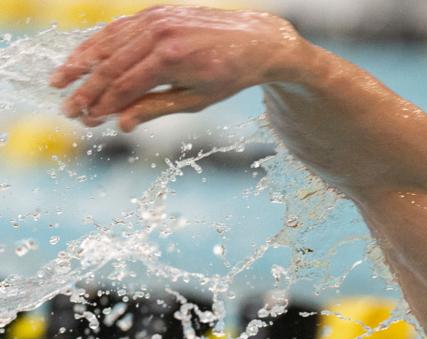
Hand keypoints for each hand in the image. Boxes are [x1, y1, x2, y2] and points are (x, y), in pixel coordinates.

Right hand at [49, 5, 303, 132]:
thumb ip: (156, 108)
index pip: (124, 86)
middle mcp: (159, 35)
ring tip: (59, 81)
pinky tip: (81, 57)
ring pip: (107, 43)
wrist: (254, 40)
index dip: (102, 105)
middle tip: (65, 108)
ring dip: (80, 63)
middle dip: (85, 90)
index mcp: (171, 60)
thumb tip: (121, 124)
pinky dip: (97, 43)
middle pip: (110, 66)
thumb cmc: (228, 75)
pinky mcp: (154, 12)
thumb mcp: (197, 99)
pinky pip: (118, 29)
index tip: (85, 120)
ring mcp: (155, 19)